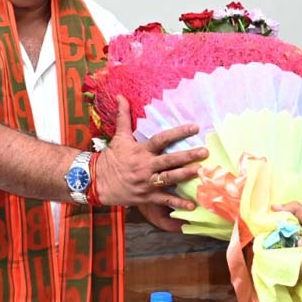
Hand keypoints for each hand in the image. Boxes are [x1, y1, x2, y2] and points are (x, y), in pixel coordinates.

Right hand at [96, 95, 207, 230]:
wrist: (96, 182)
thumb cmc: (110, 158)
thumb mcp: (118, 136)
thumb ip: (123, 116)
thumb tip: (120, 96)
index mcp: (141, 151)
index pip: (162, 139)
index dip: (178, 133)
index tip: (195, 127)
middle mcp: (145, 166)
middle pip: (169, 160)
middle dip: (187, 156)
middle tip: (205, 152)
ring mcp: (146, 183)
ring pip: (169, 179)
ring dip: (185, 176)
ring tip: (200, 172)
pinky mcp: (146, 197)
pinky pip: (164, 200)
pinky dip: (177, 204)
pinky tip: (192, 205)